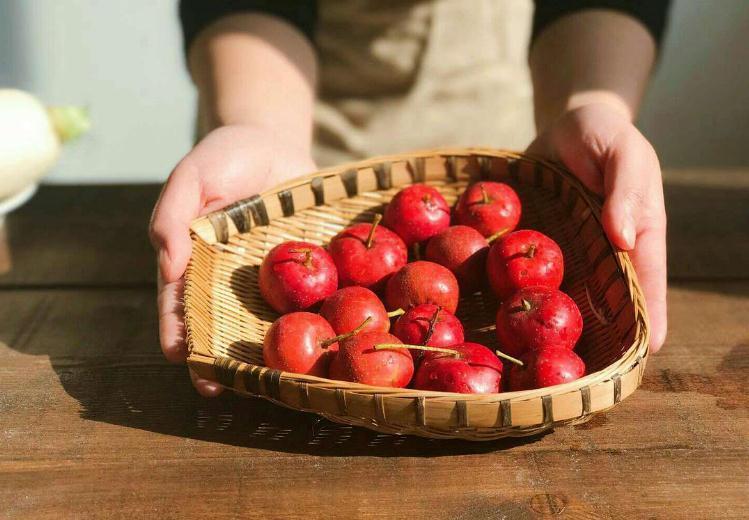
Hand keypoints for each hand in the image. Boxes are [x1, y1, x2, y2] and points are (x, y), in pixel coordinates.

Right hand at [149, 124, 315, 394]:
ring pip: (260, 319)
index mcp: (195, 260)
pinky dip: (304, 318)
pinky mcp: (300, 269)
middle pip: (218, 323)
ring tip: (265, 378)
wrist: (274, 141)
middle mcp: (228, 277)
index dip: (177, 331)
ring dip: (261, 348)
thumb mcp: (193, 175)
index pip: (179, 302)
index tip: (180, 358)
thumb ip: (174, 215)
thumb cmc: (225, 156)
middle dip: (216, 356)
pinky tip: (311, 339)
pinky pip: (301, 297)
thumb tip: (169, 263)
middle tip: (217, 386)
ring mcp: (265, 277)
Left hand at [528, 103, 666, 351]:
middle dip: (601, 335)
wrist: (565, 125)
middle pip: (607, 301)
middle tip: (588, 371)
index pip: (647, 282)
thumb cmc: (604, 135)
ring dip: (555, 322)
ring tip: (542, 358)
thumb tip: (622, 237)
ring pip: (566, 294)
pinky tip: (500, 315)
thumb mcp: (622, 152)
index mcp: (637, 234)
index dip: (648, 317)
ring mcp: (570, 251)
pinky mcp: (538, 244)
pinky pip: (528, 271)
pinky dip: (519, 291)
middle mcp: (604, 252)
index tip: (645, 354)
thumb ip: (626, 191)